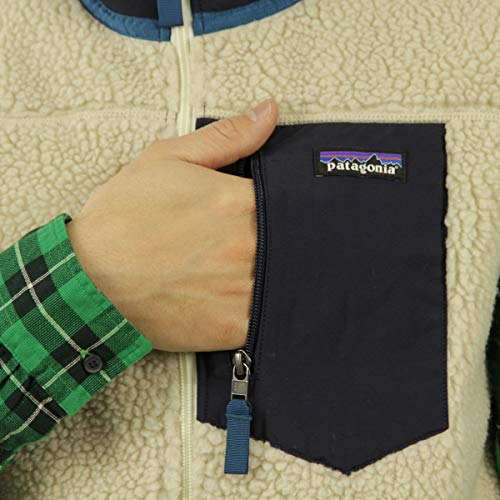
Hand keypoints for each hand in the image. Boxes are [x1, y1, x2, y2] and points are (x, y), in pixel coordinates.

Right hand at [66, 99, 278, 350]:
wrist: (88, 278)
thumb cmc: (123, 217)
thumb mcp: (167, 160)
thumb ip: (226, 137)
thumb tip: (269, 111)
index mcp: (237, 202)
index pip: (291, 200)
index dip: (288, 205)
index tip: (280, 211)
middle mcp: (246, 246)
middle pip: (293, 242)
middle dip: (286, 240)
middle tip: (267, 242)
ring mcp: (241, 290)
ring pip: (286, 281)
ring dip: (279, 275)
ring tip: (257, 270)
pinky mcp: (231, 327)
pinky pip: (269, 319)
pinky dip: (265, 309)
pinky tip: (249, 299)